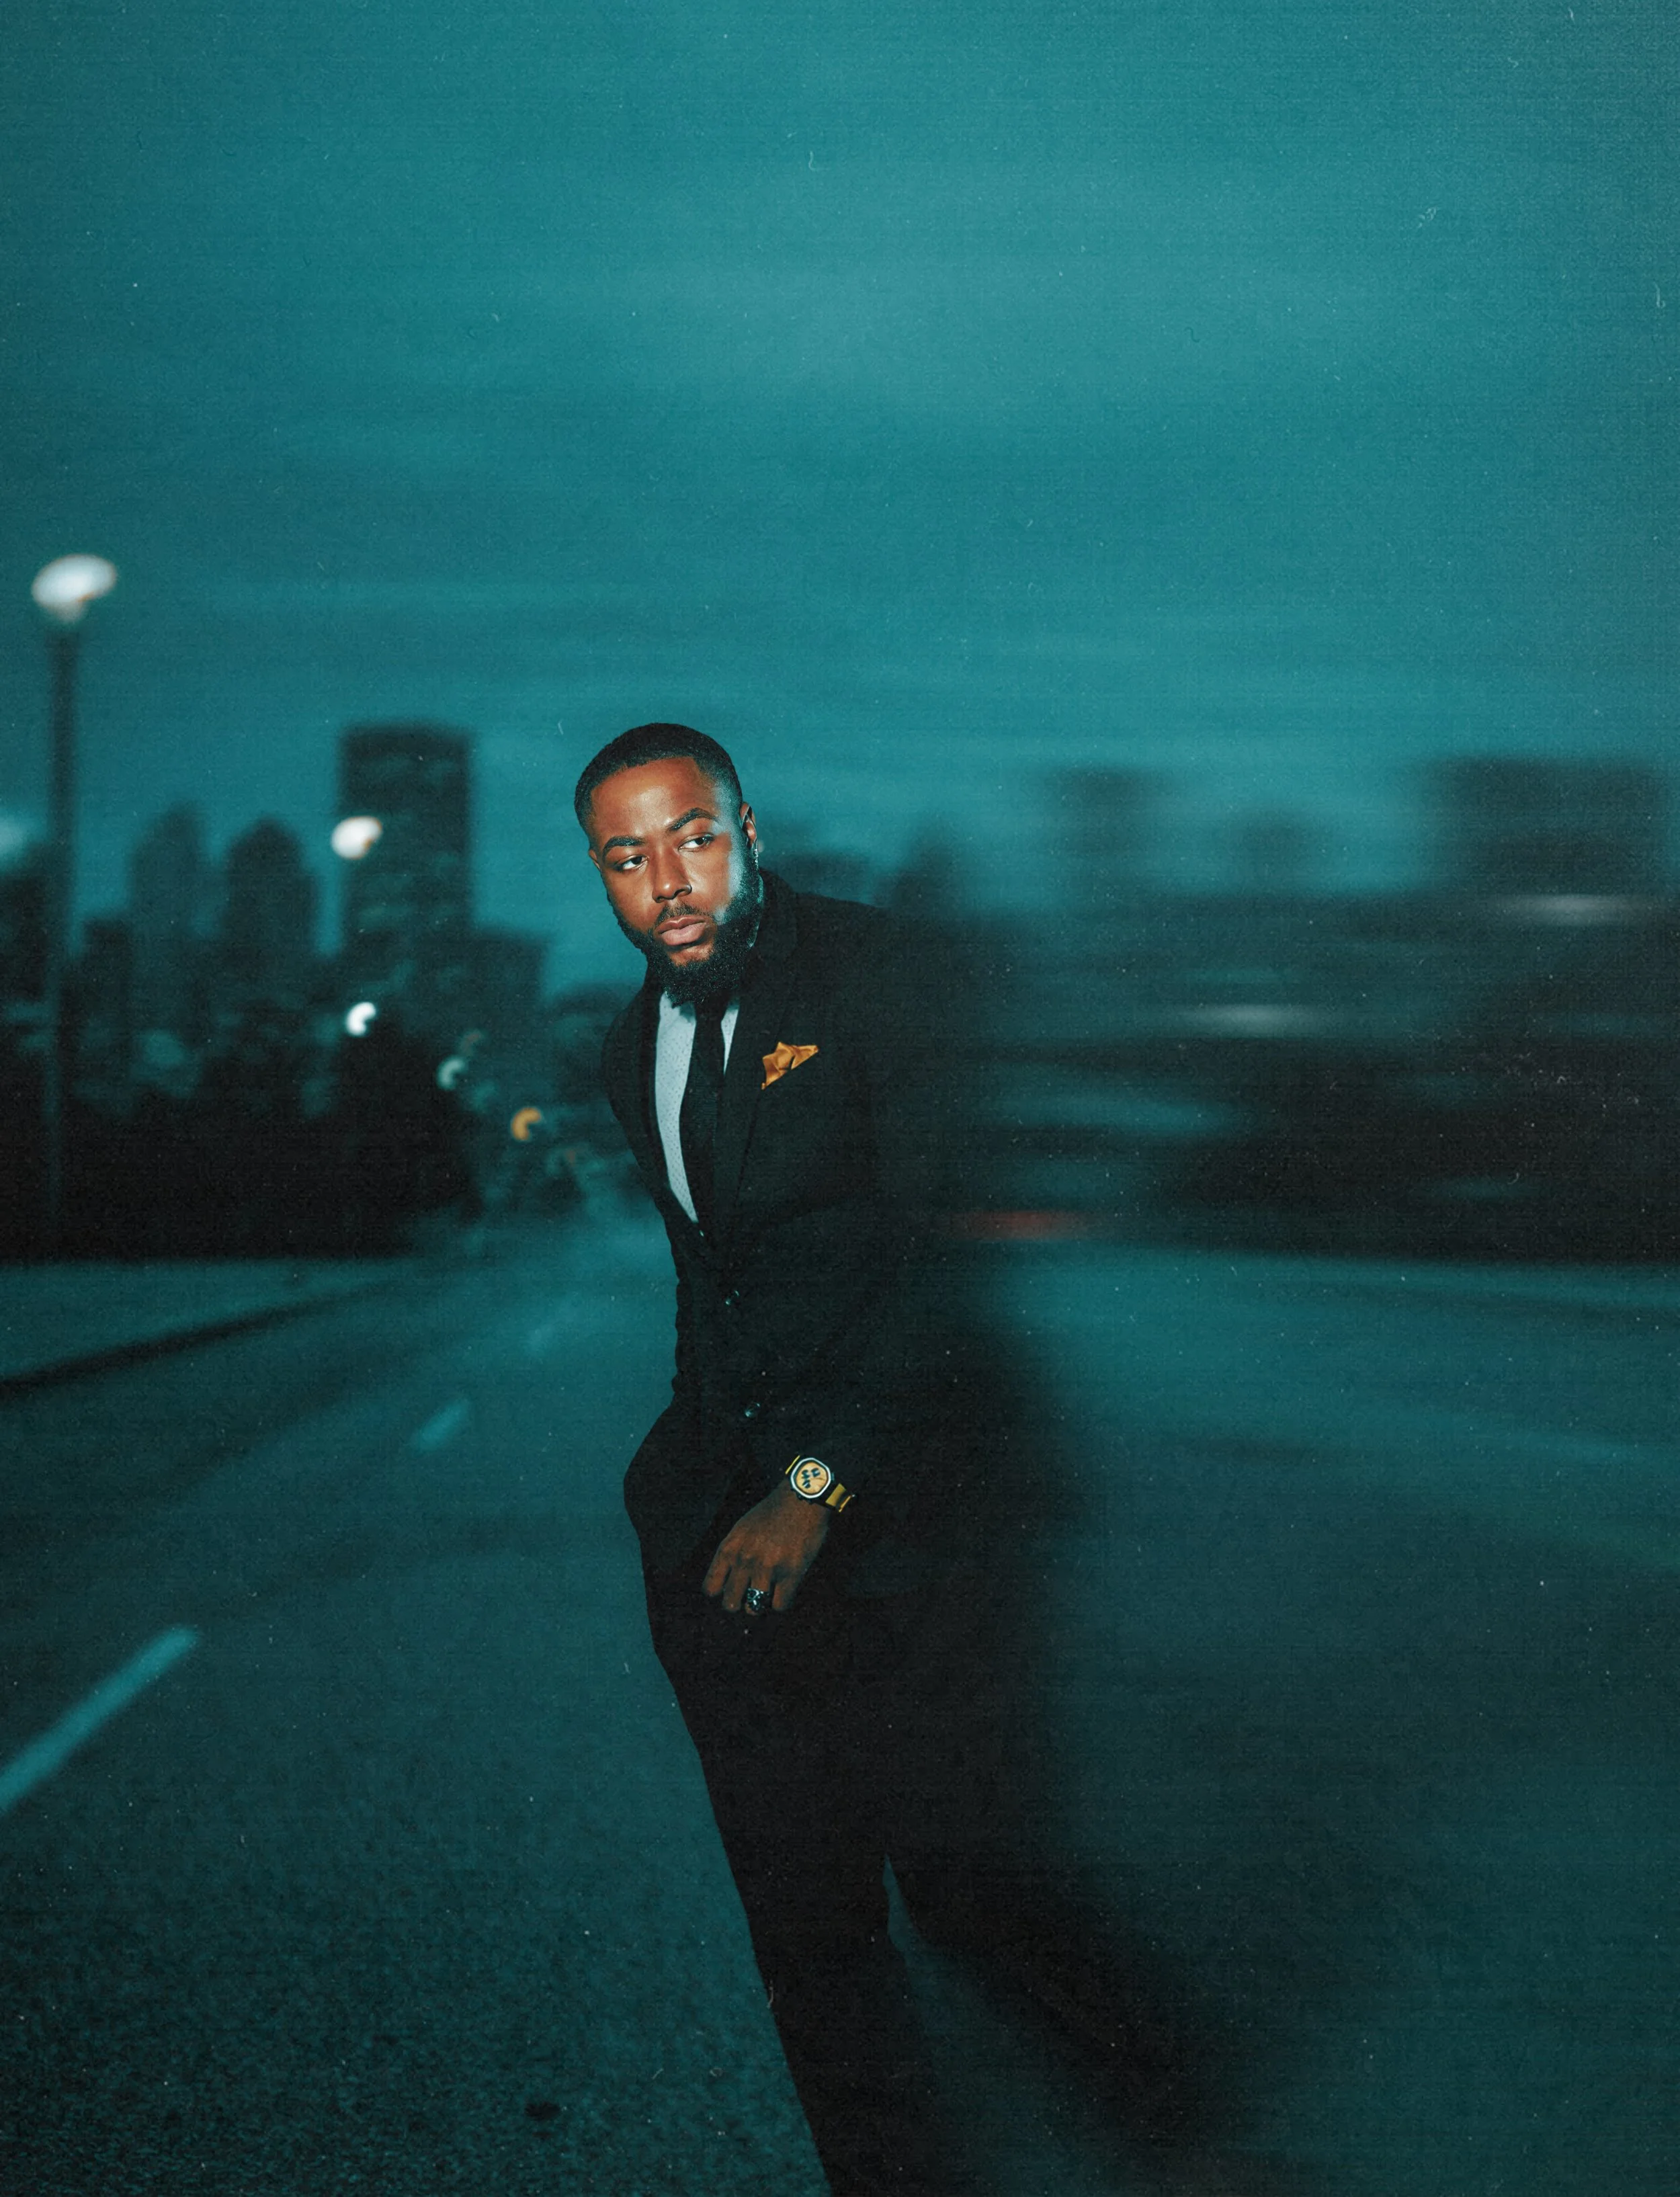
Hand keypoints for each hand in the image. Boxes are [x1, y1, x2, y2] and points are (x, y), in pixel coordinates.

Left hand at [704, 1482, 830, 1615]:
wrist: (800, 1499)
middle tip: (750, 1596)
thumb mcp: (741, 1530)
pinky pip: (780, 1605)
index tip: (732, 1589)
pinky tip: (784, 1589)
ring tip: (768, 1593)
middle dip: (739, 1604)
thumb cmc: (771, 1514)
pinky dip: (781, 1602)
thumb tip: (727, 1583)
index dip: (721, 1593)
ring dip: (761, 1604)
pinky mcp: (790, 1573)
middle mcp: (744, 1560)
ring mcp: (767, 1568)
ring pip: (754, 1609)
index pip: (711, 1588)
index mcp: (729, 1549)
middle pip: (730, 1604)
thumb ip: (731, 1555)